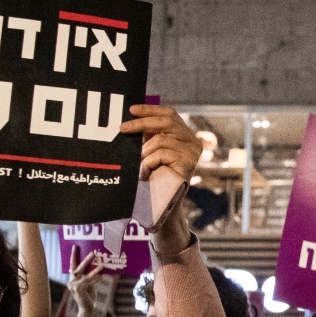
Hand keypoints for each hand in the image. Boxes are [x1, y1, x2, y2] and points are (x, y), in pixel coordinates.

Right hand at [67, 251, 108, 316]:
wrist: (87, 308)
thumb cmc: (88, 296)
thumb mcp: (89, 285)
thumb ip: (89, 277)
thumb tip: (97, 268)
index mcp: (73, 279)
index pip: (72, 266)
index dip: (73, 256)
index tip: (75, 247)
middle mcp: (71, 281)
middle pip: (79, 268)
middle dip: (86, 260)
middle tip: (93, 253)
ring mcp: (74, 286)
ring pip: (86, 275)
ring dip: (95, 270)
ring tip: (102, 265)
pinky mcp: (79, 290)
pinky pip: (89, 282)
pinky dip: (95, 279)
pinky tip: (101, 277)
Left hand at [122, 103, 200, 256]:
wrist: (163, 207)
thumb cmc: (155, 180)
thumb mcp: (152, 153)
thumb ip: (149, 137)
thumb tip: (131, 119)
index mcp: (185, 136)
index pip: (169, 114)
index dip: (151, 109)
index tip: (132, 109)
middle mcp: (193, 142)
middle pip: (167, 121)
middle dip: (142, 123)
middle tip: (122, 128)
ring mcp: (193, 153)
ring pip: (161, 139)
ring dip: (144, 152)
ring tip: (139, 166)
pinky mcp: (189, 164)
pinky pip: (162, 154)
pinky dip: (148, 162)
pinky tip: (146, 174)